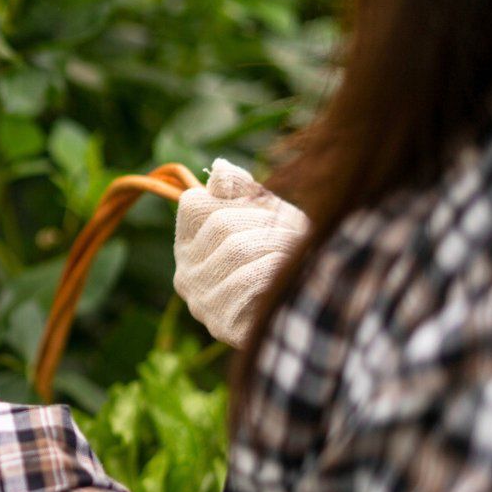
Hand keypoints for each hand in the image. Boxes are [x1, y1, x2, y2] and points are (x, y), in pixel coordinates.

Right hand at [174, 158, 308, 348]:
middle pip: (220, 224)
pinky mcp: (221, 324)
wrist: (306, 315)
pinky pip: (247, 282)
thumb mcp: (264, 216)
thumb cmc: (285, 257)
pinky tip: (290, 273)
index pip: (195, 204)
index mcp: (188, 246)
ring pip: (236, 250)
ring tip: (298, 250)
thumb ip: (241, 192)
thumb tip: (220, 167)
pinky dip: (275, 271)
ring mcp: (200, 301)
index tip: (267, 206)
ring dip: (277, 244)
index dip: (237, 198)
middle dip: (265, 221)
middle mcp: (184, 274)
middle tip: (296, 228)